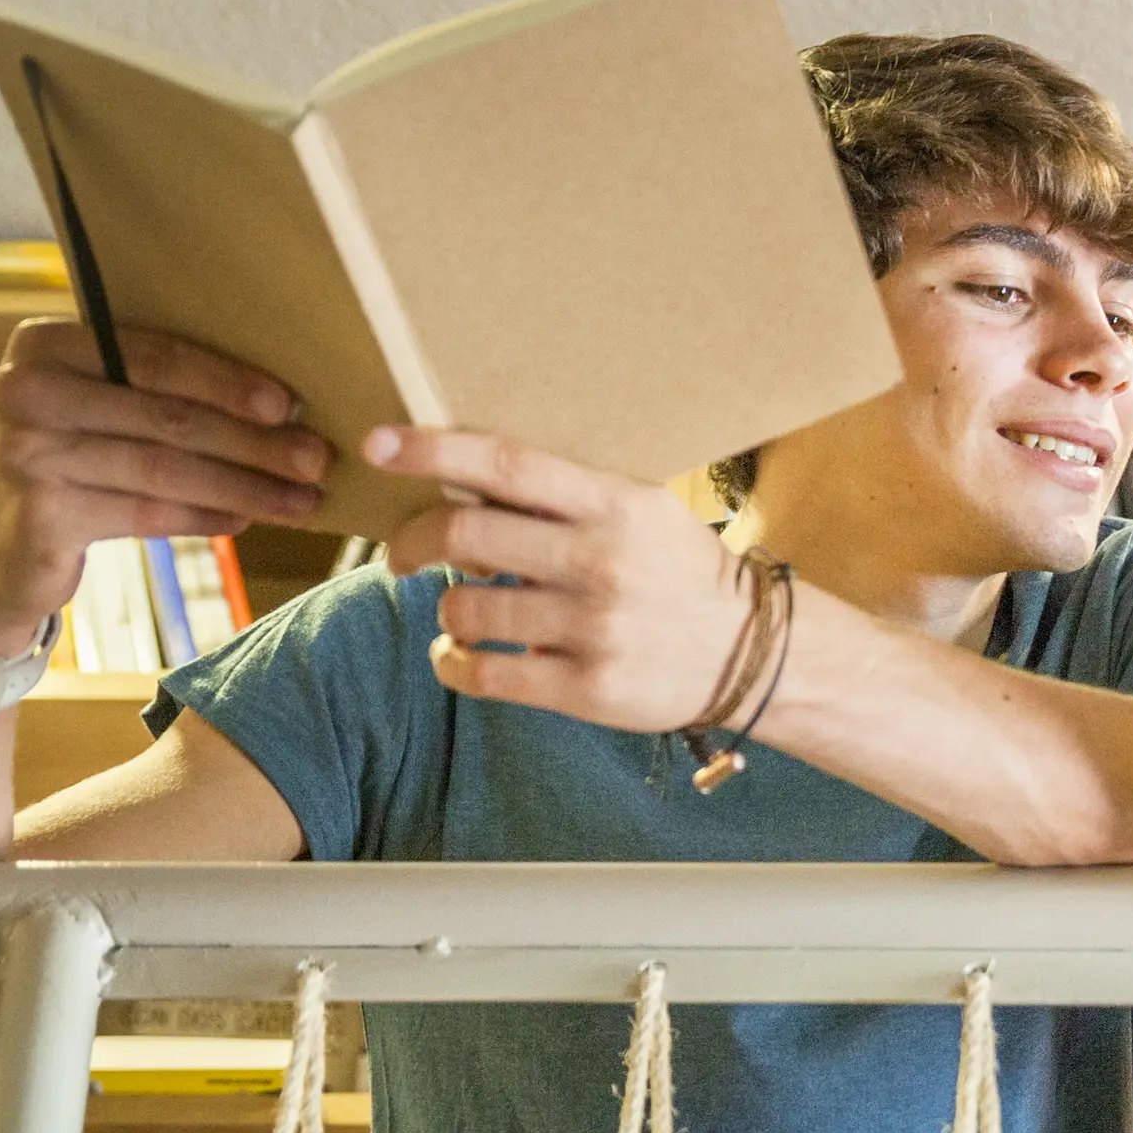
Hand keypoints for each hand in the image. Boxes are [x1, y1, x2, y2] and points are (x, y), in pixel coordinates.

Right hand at [0, 322, 329, 656]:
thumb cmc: (58, 471)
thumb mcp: (84, 412)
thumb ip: (146, 391)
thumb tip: (275, 399)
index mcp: (43, 345)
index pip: (155, 355)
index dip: (230, 380)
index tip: (292, 403)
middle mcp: (27, 391)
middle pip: (168, 414)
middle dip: (254, 439)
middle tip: (317, 458)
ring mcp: (28, 454)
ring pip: (166, 467)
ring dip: (245, 484)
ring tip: (302, 498)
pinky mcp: (40, 515)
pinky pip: (147, 512)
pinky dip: (205, 516)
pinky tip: (246, 519)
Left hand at [370, 426, 754, 731]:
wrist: (751, 652)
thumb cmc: (680, 571)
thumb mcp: (641, 512)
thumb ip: (566, 498)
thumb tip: (463, 485)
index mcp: (613, 504)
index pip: (506, 466)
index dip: (434, 451)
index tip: (380, 444)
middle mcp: (600, 562)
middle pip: (465, 537)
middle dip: (411, 543)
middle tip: (400, 554)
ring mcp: (592, 628)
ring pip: (466, 611)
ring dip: (446, 611)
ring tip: (460, 611)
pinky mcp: (587, 688)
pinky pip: (485, 674)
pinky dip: (453, 663)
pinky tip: (458, 656)